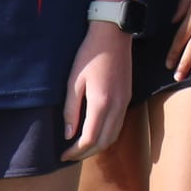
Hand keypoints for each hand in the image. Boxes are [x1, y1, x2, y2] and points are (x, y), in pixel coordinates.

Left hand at [62, 21, 133, 160]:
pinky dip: (107, 135)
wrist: (113, 35)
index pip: (90, 139)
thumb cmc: (89, 55)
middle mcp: (117, 106)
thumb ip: (71, 110)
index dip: (75, 151)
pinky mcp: (128, 97)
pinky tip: (95, 132)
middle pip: (104, 142)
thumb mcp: (73, 82)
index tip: (62, 155)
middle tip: (70, 155)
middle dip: (86, 153)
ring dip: (98, 146)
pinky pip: (119, 124)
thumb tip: (68, 135)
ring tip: (81, 147)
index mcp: (101, 103)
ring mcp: (125, 102)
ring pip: (114, 135)